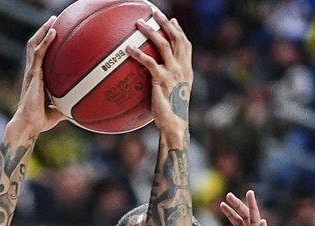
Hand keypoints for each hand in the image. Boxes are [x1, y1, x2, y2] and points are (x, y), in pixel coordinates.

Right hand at [9, 16, 64, 134]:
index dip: (44, 44)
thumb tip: (79, 109)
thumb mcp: (58, 112)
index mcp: (37, 78)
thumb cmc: (40, 121)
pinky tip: (53, 32)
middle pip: (35, 46)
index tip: (54, 34)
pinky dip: (45, 41)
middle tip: (54, 21)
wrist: (29, 124)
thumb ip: (66, 107)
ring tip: (52, 20)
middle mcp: (32, 72)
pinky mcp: (32, 73)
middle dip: (43, 31)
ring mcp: (31, 71)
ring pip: (34, 45)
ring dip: (43, 31)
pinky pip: (39, 53)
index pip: (39, 56)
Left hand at [125, 8, 191, 138]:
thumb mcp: (172, 94)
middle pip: (176, 38)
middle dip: (165, 23)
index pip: (185, 44)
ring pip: (163, 45)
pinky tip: (127, 49)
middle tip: (154, 12)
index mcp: (186, 70)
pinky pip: (149, 62)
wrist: (174, 124)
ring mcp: (173, 73)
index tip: (172, 20)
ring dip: (151, 31)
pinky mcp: (162, 80)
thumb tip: (155, 75)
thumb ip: (167, 81)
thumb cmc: (170, 113)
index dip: (178, 31)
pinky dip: (138, 54)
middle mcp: (182, 68)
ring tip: (138, 23)